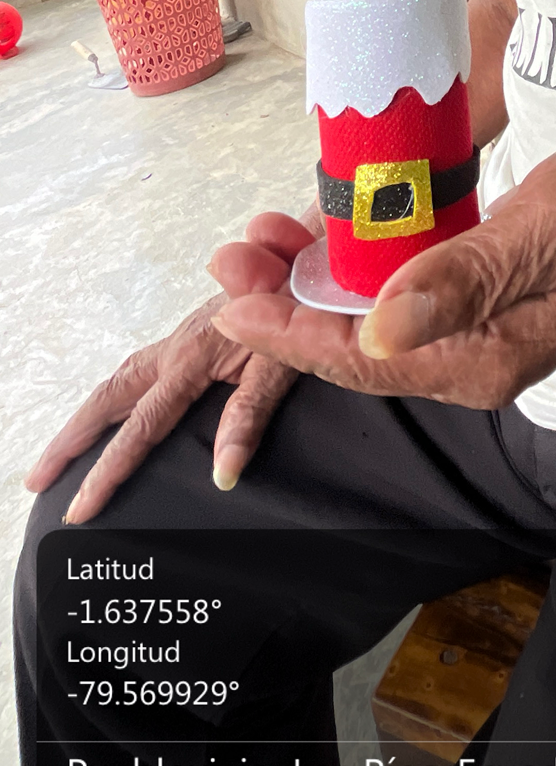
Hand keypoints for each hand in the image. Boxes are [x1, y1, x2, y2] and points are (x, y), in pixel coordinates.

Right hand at [25, 205, 323, 520]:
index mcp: (191, 360)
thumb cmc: (299, 308)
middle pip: (108, 398)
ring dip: (87, 417)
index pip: (141, 427)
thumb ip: (249, 414)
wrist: (305, 258)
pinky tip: (116, 411)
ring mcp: (181, 339)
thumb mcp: (283, 366)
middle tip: (38, 480)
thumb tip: (222, 473)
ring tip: (62, 453)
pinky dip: (115, 396)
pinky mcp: (191, 335)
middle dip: (70, 441)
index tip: (81, 507)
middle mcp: (176, 348)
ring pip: (120, 380)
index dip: (108, 470)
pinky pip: (140, 369)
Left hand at [209, 137, 555, 410]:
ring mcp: (470, 339)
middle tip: (227, 258)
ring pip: (366, 324)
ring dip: (307, 286)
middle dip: (282, 306)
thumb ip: (463, 280)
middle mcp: (468, 362)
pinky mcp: (473, 308)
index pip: (363, 361)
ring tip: (254, 244)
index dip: (290, 332)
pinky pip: (392, 303)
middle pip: (353, 348)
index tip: (231, 302)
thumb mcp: (541, 229)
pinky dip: (347, 273)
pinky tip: (315, 241)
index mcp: (481, 359)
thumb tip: (379, 331)